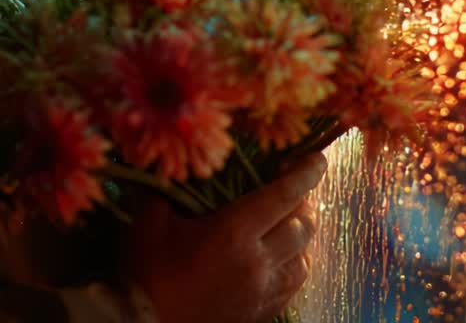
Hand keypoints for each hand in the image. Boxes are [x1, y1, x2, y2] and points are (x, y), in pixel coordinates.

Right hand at [124, 153, 325, 322]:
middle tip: (295, 190)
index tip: (319, 158)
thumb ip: (168, 190)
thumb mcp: (150, 223)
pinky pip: (293, 285)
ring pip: (304, 259)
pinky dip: (294, 265)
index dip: (306, 174)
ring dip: (302, 237)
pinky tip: (282, 258)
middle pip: (302, 227)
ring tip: (290, 223)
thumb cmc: (146, 274)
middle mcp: (257, 262)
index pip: (283, 196)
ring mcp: (263, 292)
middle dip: (304, 203)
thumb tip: (178, 166)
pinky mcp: (261, 313)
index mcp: (234, 233)